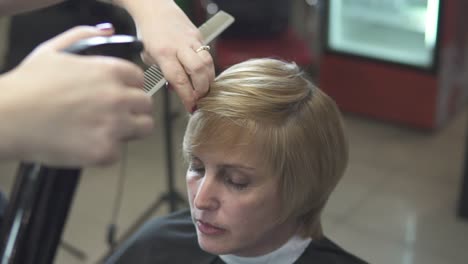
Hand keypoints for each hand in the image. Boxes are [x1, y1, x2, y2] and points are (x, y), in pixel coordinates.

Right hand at [0, 25, 153, 166]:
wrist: (8, 118)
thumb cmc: (28, 86)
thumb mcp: (54, 50)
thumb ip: (84, 36)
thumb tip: (107, 30)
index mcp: (110, 71)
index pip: (139, 79)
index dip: (129, 88)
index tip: (119, 95)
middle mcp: (118, 96)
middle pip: (146, 104)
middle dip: (133, 109)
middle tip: (113, 115)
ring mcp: (114, 125)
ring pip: (144, 128)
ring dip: (130, 130)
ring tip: (105, 130)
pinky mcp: (106, 151)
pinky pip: (118, 153)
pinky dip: (104, 152)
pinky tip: (85, 144)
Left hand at [120, 0, 214, 111]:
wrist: (153, 7)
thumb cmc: (148, 32)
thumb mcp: (148, 56)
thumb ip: (163, 73)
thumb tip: (178, 89)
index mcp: (163, 53)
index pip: (179, 79)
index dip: (187, 96)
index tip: (191, 107)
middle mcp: (179, 46)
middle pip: (199, 71)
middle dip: (202, 89)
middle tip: (200, 99)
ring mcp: (192, 40)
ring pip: (208, 63)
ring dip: (209, 80)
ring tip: (205, 89)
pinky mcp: (199, 36)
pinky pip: (208, 55)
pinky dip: (208, 68)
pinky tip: (204, 76)